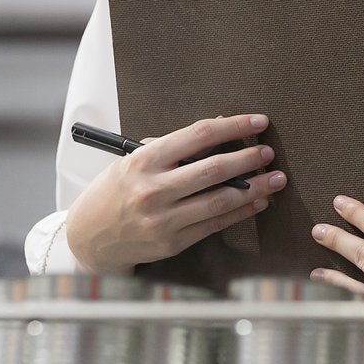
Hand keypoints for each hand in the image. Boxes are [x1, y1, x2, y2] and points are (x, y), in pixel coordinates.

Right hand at [65, 114, 285, 272]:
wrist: (88, 237)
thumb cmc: (115, 192)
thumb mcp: (132, 161)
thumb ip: (171, 148)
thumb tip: (217, 131)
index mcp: (144, 160)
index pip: (198, 135)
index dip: (233, 126)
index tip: (257, 121)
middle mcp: (153, 189)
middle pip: (213, 169)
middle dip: (248, 158)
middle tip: (269, 152)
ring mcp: (162, 219)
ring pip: (219, 200)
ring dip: (254, 189)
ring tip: (275, 179)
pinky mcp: (171, 242)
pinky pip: (214, 224)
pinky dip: (240, 212)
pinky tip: (257, 202)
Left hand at [311, 195, 363, 292]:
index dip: (358, 213)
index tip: (341, 203)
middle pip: (361, 253)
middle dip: (338, 238)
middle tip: (319, 229)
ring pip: (354, 284)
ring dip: (334, 273)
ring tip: (316, 269)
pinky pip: (362, 306)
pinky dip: (344, 299)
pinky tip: (331, 295)